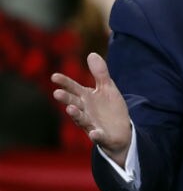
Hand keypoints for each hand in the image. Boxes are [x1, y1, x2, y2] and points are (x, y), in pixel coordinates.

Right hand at [51, 52, 131, 166]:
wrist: (121, 131)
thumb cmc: (110, 108)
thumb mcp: (107, 88)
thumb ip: (100, 73)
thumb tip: (91, 54)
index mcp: (87, 98)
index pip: (74, 88)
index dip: (65, 83)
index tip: (54, 76)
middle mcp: (85, 111)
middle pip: (74, 103)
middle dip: (66, 99)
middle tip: (57, 93)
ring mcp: (92, 124)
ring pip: (82, 119)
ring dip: (75, 115)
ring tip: (69, 109)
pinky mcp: (102, 136)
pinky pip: (98, 136)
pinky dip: (96, 135)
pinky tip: (94, 133)